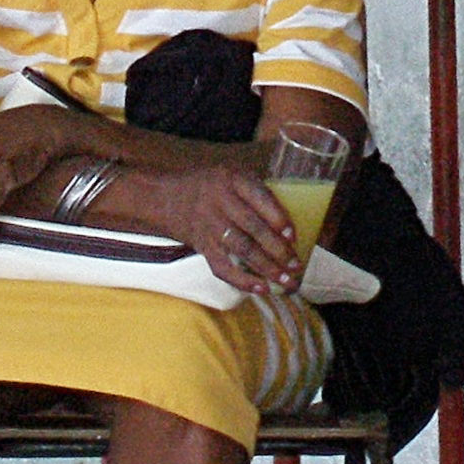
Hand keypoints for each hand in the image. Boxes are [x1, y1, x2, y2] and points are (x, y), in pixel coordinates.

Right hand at [158, 163, 303, 293]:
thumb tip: (291, 219)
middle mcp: (220, 202)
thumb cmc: (210, 186)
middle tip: (297, 265)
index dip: (278, 218)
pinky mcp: (203, 246)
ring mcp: (209, 226)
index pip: (259, 198)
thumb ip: (255, 192)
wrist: (167, 198)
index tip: (294, 236)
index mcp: (231, 179)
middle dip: (278, 249)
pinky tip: (261, 288)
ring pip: (242, 249)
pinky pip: (222, 267)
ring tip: (287, 281)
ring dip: (267, 268)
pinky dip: (242, 280)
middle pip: (253, 228)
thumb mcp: (230, 174)